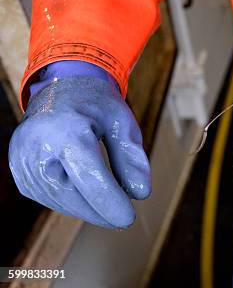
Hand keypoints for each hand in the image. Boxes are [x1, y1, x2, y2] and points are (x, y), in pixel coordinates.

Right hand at [9, 61, 150, 227]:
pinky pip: (46, 195)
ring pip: (57, 200)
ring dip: (85, 209)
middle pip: (71, 194)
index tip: (128, 219)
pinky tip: (87, 199)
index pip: (90, 178)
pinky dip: (69, 201)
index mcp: (67, 130)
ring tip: (108, 208)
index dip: (110, 203)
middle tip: (123, 219)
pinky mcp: (18, 168)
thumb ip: (132, 158)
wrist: (61, 87)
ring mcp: (22, 158)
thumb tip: (140, 194)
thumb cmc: (96, 104)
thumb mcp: (123, 122)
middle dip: (99, 211)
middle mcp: (38, 146)